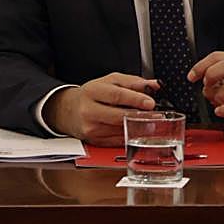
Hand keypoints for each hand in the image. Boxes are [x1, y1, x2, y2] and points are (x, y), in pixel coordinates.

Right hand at [42, 73, 159, 145]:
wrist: (68, 110)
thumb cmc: (91, 94)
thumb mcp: (109, 81)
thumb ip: (132, 82)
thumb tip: (154, 85)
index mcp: (92, 91)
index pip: (116, 95)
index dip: (135, 99)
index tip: (150, 102)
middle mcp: (89, 110)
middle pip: (119, 116)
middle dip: (140, 116)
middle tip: (155, 115)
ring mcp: (91, 128)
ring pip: (121, 130)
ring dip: (137, 127)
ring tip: (147, 121)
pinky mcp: (95, 141)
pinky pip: (118, 140)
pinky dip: (130, 135)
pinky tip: (135, 129)